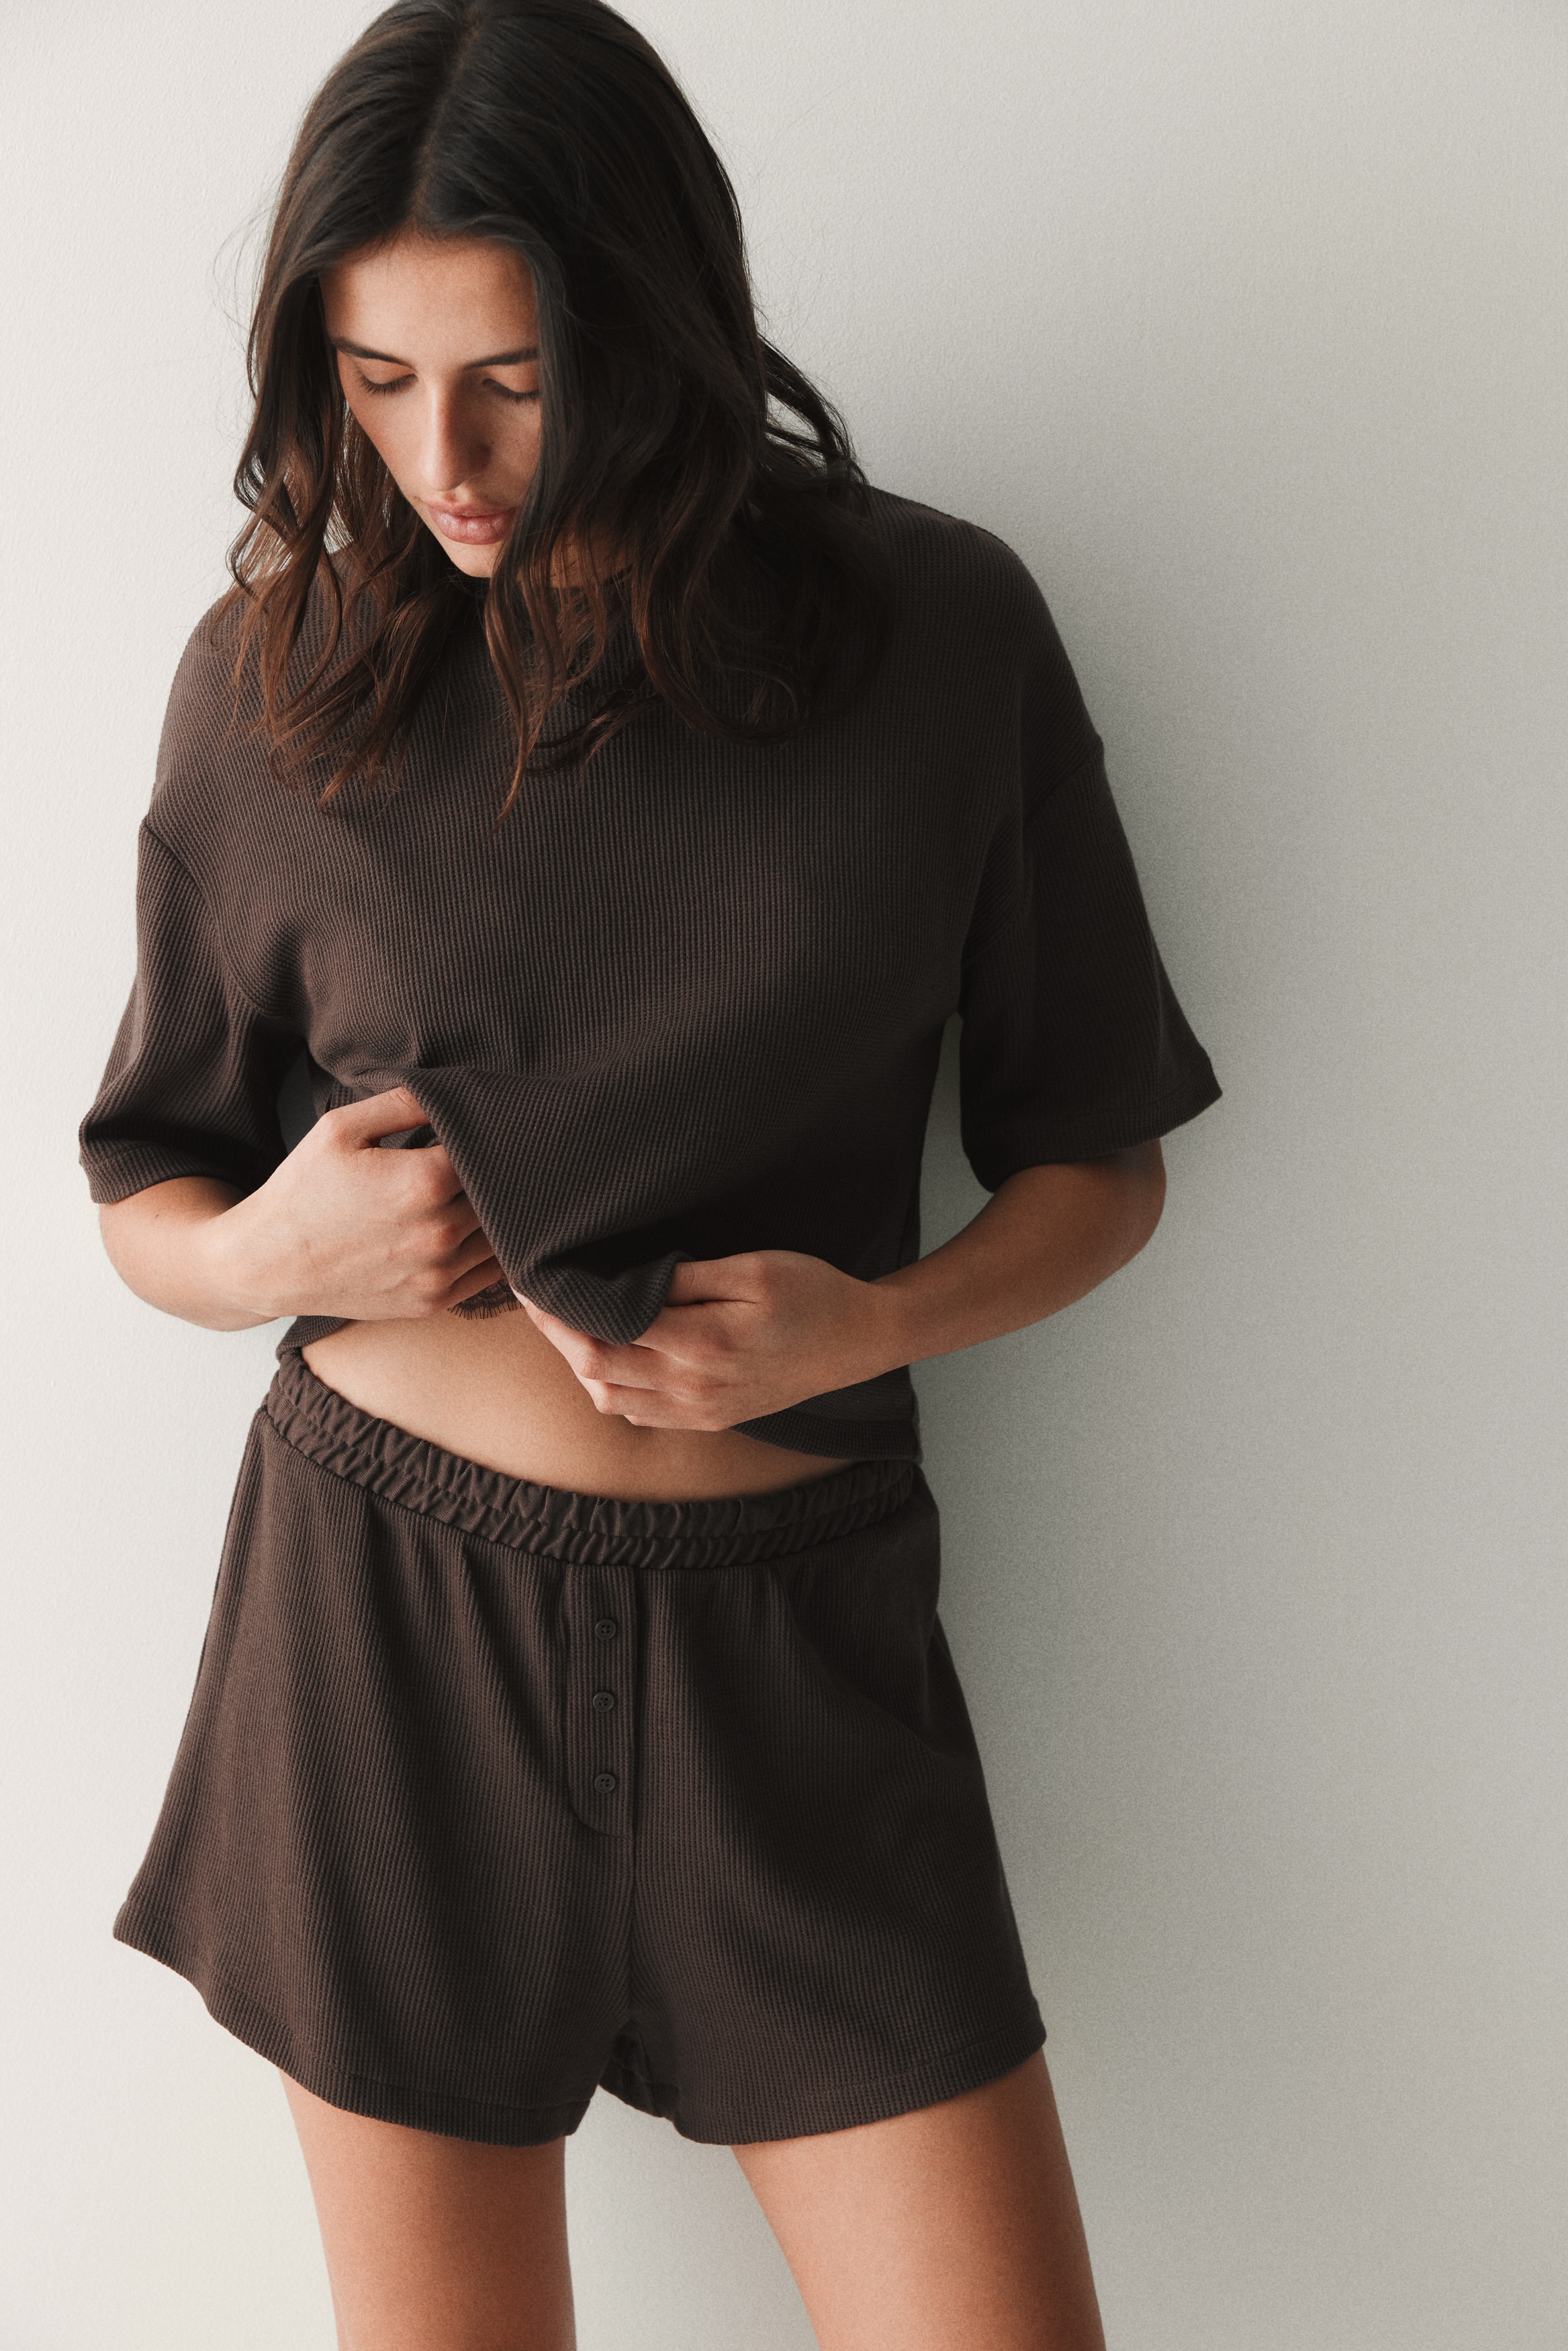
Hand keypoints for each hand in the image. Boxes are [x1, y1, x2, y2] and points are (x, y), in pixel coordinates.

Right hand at [205, 1086, 504, 1321]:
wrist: (268, 1263)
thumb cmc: (302, 1190)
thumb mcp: (341, 1128)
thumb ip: (404, 1102)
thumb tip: (457, 1091)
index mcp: (422, 1182)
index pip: (491, 1149)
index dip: (492, 1135)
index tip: (489, 1128)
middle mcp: (438, 1232)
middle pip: (504, 1193)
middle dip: (502, 1173)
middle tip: (500, 1158)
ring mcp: (438, 1273)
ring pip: (505, 1235)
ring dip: (505, 1213)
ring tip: (493, 1193)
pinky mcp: (433, 1302)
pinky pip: (490, 1274)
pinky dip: (496, 1250)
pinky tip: (483, 1228)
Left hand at [517, 1250, 901, 1428]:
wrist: (858, 1342)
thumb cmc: (811, 1292)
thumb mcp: (753, 1267)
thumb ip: (685, 1277)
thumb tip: (625, 1281)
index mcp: (701, 1343)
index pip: (605, 1331)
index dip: (561, 1309)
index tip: (536, 1280)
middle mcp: (693, 1387)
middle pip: (596, 1370)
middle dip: (557, 1335)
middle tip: (535, 1300)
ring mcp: (700, 1410)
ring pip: (611, 1400)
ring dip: (580, 1366)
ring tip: (567, 1326)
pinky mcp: (709, 1419)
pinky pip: (640, 1415)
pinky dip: (611, 1388)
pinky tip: (608, 1358)